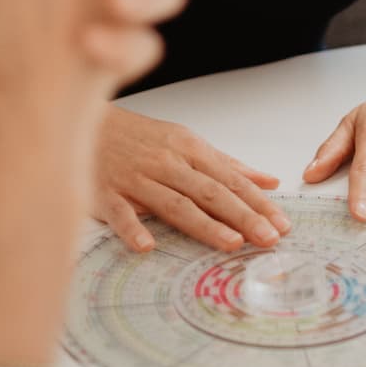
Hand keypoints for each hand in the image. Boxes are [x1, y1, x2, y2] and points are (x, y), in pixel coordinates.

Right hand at [93, 107, 291, 253]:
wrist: (83, 121)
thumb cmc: (139, 136)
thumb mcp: (185, 142)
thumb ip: (227, 164)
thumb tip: (268, 180)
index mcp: (187, 148)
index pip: (229, 179)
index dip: (257, 202)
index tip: (281, 223)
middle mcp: (166, 163)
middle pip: (209, 192)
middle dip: (243, 215)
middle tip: (269, 238)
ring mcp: (136, 178)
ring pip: (175, 204)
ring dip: (204, 223)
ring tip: (231, 243)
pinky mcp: (106, 193)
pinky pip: (120, 213)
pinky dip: (132, 228)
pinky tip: (147, 245)